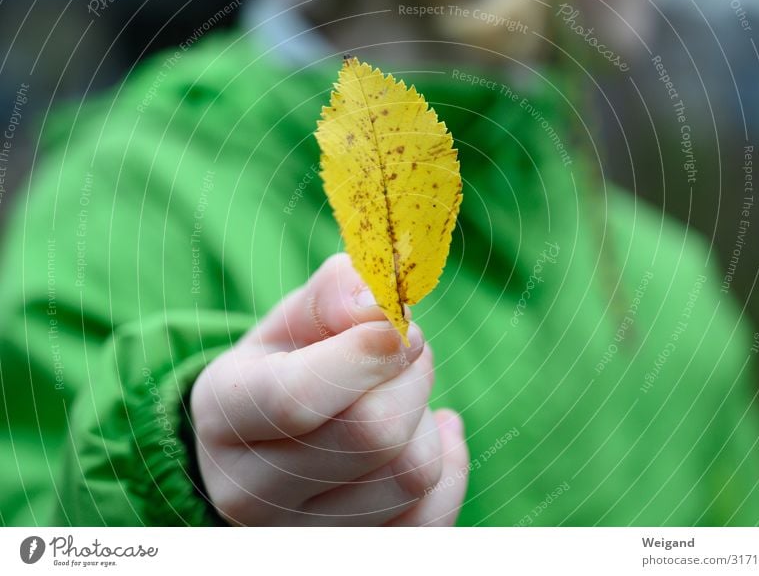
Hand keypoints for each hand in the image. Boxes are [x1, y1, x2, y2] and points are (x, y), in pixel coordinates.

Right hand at [190, 253, 468, 524]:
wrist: (270, 445)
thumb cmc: (285, 369)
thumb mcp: (292, 322)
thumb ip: (331, 295)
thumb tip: (378, 303)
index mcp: (224, 417)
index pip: (297, 398)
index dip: (365, 354)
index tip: (398, 323)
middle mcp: (252, 493)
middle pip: (374, 434)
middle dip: (409, 375)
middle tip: (406, 349)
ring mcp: (305, 537)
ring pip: (414, 472)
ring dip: (425, 417)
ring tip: (401, 394)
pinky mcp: (358, 555)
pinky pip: (436, 514)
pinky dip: (448, 463)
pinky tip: (427, 433)